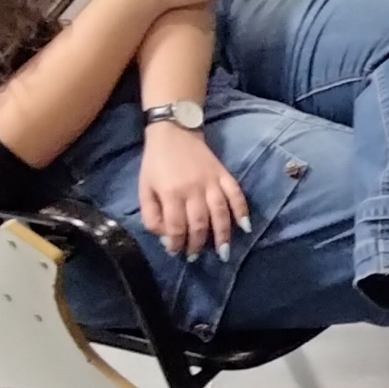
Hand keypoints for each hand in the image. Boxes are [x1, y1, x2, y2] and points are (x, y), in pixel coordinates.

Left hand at [139, 124, 248, 259]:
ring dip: (223, 235)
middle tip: (195, 256)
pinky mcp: (224, 174)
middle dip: (198, 244)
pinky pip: (236, 195)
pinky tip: (244, 227)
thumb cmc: (156, 163)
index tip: (175, 251)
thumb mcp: (144, 188)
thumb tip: (166, 236)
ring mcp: (212, 182)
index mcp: (171, 193)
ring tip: (223, 252)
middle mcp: (193, 189)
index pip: (176, 227)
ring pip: (220, 213)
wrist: (174, 131)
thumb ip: (151, 215)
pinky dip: (242, 211)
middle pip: (200, 224)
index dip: (176, 244)